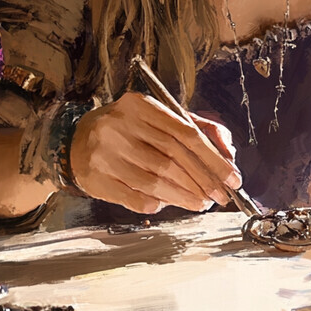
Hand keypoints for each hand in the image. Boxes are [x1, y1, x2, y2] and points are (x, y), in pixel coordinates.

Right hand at [69, 92, 241, 213]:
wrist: (78, 140)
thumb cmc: (130, 128)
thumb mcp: (159, 116)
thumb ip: (196, 127)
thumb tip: (227, 152)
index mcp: (141, 105)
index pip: (186, 132)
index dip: (212, 158)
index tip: (231, 176)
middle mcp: (122, 126)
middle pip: (172, 158)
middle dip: (202, 180)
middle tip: (219, 195)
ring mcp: (106, 154)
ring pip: (156, 180)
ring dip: (185, 195)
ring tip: (202, 202)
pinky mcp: (96, 180)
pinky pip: (134, 197)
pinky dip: (157, 204)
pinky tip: (170, 204)